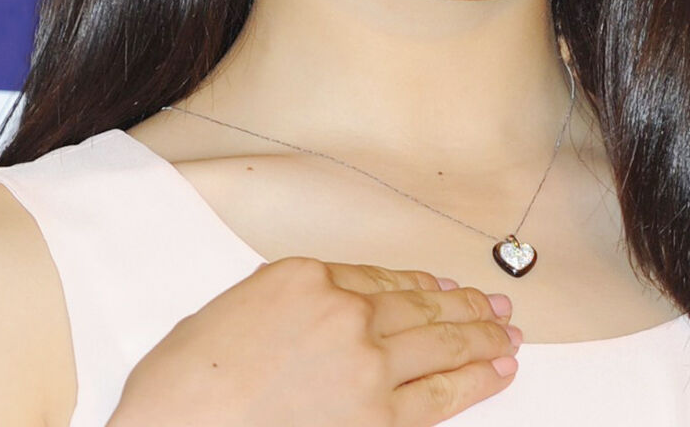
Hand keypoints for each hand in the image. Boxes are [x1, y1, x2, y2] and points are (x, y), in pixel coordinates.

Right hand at [108, 256, 520, 425]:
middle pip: (418, 303)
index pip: (378, 278)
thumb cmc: (184, 386)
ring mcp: (364, 363)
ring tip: (506, 333)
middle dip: (463, 304)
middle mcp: (343, 311)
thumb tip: (318, 317)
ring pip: (439, 341)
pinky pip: (438, 394)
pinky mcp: (376, 417)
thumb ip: (288, 304)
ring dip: (480, 335)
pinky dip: (475, 379)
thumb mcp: (232, 312)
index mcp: (306, 277)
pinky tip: (495, 371)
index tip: (439, 286)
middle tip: (492, 305)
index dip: (417, 284)